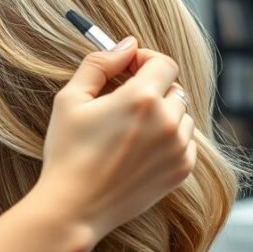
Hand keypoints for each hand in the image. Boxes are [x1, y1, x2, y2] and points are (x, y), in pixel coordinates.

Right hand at [31, 38, 196, 240]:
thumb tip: (126, 45)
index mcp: (142, 98)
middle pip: (174, 88)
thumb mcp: (70, 99)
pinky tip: (138, 149)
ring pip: (182, 115)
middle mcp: (168, 121)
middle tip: (123, 101)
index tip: (128, 69)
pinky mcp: (181, 171)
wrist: (74, 207)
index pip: (164, 62)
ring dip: (162, 114)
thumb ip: (99, 63)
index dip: (145, 60)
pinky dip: (168, 139)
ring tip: (129, 129)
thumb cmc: (67, 152)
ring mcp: (178, 148)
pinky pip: (185, 142)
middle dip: (152, 88)